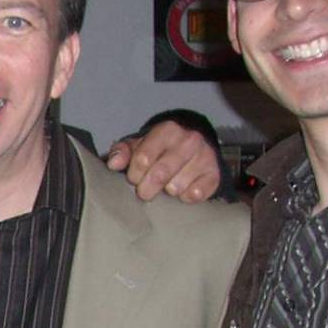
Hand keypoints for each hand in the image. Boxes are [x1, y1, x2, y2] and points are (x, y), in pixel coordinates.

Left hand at [105, 120, 221, 202]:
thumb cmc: (158, 150)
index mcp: (167, 130)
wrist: (192, 151)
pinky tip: (182, 190)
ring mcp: (205, 156)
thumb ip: (122, 152)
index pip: (143, 158)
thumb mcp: (137, 146)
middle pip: (160, 174)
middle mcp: (189, 140)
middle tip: (145, 191)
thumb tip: (113, 163)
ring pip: (176, 187)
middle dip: (147, 189)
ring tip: (167, 185)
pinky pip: (195, 194)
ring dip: (167, 191)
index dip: (134, 174)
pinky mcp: (214, 174)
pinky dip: (185, 197)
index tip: (134, 178)